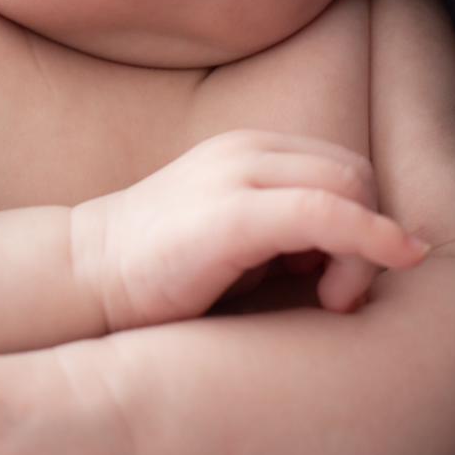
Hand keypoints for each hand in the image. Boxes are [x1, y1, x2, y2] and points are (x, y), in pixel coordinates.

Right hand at [73, 128, 429, 330]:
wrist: (84, 279)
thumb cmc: (161, 275)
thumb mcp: (238, 241)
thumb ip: (289, 235)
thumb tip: (350, 260)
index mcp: (252, 152)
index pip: (343, 171)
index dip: (364, 223)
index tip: (341, 282)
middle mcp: (249, 151)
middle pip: (355, 176)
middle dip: (370, 235)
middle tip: (340, 298)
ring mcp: (237, 176)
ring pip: (349, 190)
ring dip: (364, 251)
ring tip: (330, 302)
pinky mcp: (232, 215)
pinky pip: (324, 215)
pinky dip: (365, 242)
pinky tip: (353, 290)